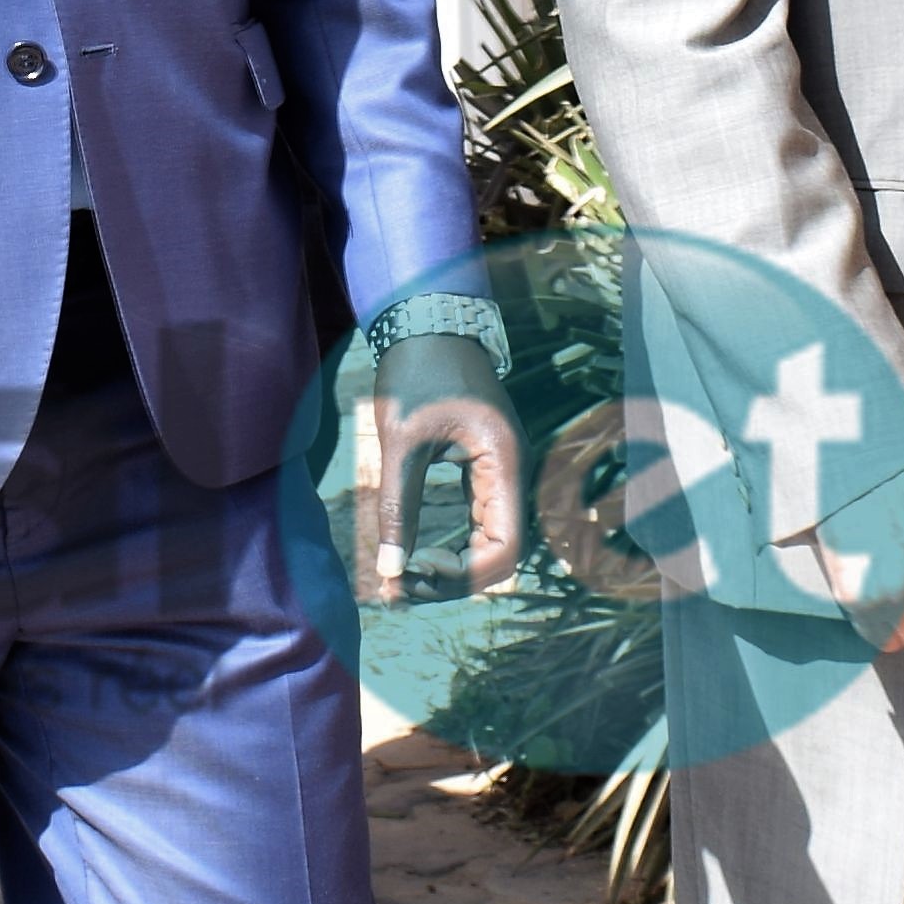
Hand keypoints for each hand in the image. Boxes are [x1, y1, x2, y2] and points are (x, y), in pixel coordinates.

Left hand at [344, 369, 525, 604]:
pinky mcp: (482, 468)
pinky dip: (451, 546)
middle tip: (399, 585)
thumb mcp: (402, 443)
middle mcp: (512, 472)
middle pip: (501, 553)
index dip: (464, 574)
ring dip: (452, 567)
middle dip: (455, 579)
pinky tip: (415, 555)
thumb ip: (398, 508)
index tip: (414, 570)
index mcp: (504, 463)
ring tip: (402, 577)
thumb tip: (391, 571)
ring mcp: (500, 471)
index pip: (506, 547)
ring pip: (490, 542)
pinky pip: (478, 523)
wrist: (427, 318)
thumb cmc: (416, 373)